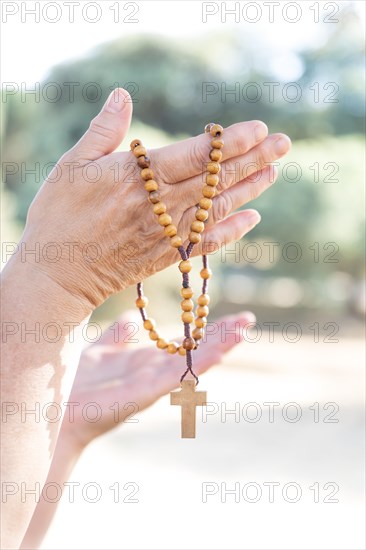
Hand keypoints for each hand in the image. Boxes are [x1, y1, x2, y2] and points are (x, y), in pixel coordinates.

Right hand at [22, 87, 290, 311]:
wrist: (58, 275)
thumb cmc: (59, 216)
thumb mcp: (72, 165)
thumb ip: (103, 130)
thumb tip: (122, 94)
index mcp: (138, 178)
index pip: (196, 155)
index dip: (230, 142)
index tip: (259, 128)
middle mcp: (160, 206)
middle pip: (216, 179)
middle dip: (253, 160)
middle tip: (284, 144)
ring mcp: (167, 233)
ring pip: (218, 208)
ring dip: (249, 189)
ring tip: (274, 172)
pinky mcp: (168, 255)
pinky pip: (207, 243)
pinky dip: (231, 231)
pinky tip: (252, 219)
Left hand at [59, 310, 255, 449]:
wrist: (57, 409)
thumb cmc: (75, 383)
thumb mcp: (99, 350)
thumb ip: (117, 337)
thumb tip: (133, 318)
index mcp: (145, 361)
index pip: (184, 342)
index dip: (207, 328)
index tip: (230, 315)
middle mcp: (154, 371)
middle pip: (195, 350)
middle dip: (222, 335)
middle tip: (249, 319)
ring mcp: (153, 383)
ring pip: (194, 361)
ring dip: (220, 346)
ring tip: (243, 330)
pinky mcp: (147, 393)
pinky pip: (179, 375)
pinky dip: (200, 363)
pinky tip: (219, 352)